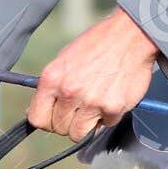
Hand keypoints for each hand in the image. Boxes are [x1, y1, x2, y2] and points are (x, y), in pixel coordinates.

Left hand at [29, 8, 159, 142]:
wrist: (130, 34)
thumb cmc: (97, 45)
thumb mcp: (64, 60)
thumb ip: (51, 87)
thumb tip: (39, 110)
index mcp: (52, 79)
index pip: (37, 119)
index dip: (47, 121)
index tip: (55, 117)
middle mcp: (69, 92)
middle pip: (59, 128)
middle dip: (68, 122)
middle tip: (80, 108)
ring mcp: (91, 102)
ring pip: (78, 134)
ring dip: (86, 124)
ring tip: (94, 106)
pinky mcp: (113, 108)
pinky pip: (105, 125)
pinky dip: (108, 116)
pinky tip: (110, 97)